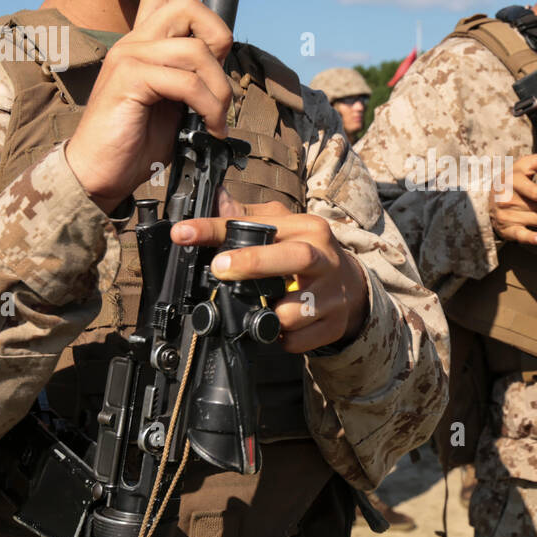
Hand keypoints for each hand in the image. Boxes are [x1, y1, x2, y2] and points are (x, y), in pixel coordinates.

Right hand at [65, 0, 233, 213]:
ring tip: (218, 119)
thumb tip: (221, 63)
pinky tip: (209, 127)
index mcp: (143, 43)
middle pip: (187, 7)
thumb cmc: (136, 139)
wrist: (100, 172)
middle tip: (223, 84)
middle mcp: (134, 42)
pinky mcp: (129, 79)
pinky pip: (185, 81)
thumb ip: (190, 76)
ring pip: (194, 49)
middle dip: (220, 39)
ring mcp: (129, 57)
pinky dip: (207, 105)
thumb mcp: (172, 102)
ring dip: (219, 89)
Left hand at [169, 193, 368, 353]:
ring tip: (258, 308)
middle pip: (295, 258)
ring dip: (267, 314)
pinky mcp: (334, 324)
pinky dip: (281, 338)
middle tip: (220, 268)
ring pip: (293, 310)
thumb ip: (245, 216)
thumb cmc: (308, 252)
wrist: (351, 285)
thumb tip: (215, 197)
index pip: (261, 224)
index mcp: (309, 229)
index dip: (218, 229)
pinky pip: (298, 339)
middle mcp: (324, 259)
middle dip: (254, 263)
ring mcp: (332, 294)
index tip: (185, 233)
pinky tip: (277, 328)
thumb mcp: (282, 228)